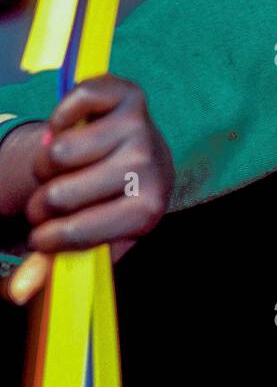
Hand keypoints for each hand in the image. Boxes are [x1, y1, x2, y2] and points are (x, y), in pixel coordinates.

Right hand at [0, 74, 173, 305]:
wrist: (151, 159)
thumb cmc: (116, 203)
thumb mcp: (97, 238)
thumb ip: (57, 264)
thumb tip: (16, 292)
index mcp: (147, 210)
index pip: (77, 232)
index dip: (46, 238)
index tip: (41, 236)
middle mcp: (148, 166)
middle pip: (59, 193)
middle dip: (43, 204)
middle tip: (51, 202)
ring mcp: (140, 127)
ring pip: (58, 150)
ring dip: (47, 163)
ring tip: (61, 170)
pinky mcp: (129, 94)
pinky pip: (76, 99)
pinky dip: (61, 117)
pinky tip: (70, 132)